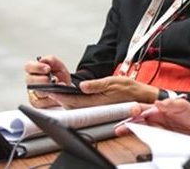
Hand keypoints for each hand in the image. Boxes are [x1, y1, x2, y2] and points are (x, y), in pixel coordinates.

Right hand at [25, 55, 70, 107]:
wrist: (67, 89)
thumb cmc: (60, 76)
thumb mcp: (59, 66)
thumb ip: (51, 60)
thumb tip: (43, 59)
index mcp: (34, 70)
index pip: (28, 66)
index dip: (37, 67)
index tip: (48, 69)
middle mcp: (31, 82)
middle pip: (30, 80)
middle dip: (43, 80)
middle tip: (52, 79)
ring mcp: (33, 93)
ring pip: (36, 92)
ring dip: (48, 90)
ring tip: (58, 87)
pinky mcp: (37, 103)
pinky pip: (40, 102)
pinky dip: (50, 99)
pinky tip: (56, 95)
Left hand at [44, 76, 158, 108]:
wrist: (140, 97)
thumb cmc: (129, 89)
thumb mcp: (113, 81)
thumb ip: (97, 84)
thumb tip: (82, 86)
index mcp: (96, 101)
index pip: (74, 100)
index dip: (61, 96)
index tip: (51, 91)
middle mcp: (95, 106)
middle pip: (72, 104)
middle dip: (61, 98)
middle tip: (49, 90)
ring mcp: (96, 107)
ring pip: (77, 105)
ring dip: (67, 99)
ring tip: (58, 91)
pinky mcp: (99, 106)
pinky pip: (83, 105)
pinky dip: (75, 100)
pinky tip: (72, 94)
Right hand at [115, 99, 189, 138]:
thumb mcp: (186, 107)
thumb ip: (173, 104)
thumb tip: (160, 102)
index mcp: (162, 107)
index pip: (146, 108)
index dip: (137, 109)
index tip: (131, 112)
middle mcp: (158, 116)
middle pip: (139, 117)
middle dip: (128, 119)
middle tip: (120, 124)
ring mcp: (159, 127)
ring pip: (140, 126)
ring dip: (130, 127)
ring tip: (120, 130)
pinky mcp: (161, 136)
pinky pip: (147, 136)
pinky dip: (138, 136)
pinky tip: (132, 137)